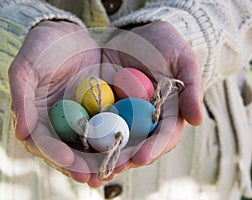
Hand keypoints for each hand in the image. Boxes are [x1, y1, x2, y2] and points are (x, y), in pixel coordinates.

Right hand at [9, 21, 102, 184]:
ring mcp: (78, 119)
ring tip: (110, 172)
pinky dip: (113, 140)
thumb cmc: (41, 48)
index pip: (43, 142)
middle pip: (67, 150)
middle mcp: (57, 124)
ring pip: (87, 146)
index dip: (55, 154)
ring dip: (98, 161)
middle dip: (80, 166)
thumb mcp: (26, 68)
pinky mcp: (97, 111)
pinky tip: (124, 149)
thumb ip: (22, 97)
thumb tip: (20, 132)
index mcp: (36, 119)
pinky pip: (106, 127)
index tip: (70, 162)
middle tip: (93, 177)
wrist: (66, 35)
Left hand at [102, 21, 203, 173]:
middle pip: (138, 144)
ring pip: (117, 139)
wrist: (137, 35)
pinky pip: (98, 124)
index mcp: (168, 113)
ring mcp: (125, 115)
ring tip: (94, 169)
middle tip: (113, 168)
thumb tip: (197, 120)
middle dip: (126, 159)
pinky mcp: (106, 108)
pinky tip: (80, 148)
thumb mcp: (183, 60)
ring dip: (106, 155)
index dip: (154, 148)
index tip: (141, 157)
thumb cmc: (165, 46)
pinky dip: (91, 137)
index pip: (164, 136)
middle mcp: (146, 120)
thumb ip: (191, 88)